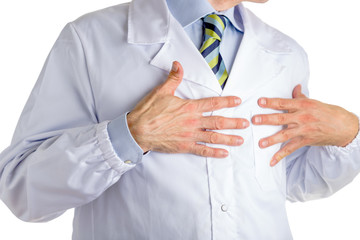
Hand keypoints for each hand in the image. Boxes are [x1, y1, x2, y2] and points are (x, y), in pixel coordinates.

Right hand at [127, 61, 248, 157]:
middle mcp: (193, 122)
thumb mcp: (161, 91)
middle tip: (246, 124)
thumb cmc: (148, 111)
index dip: (227, 102)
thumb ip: (173, 78)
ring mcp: (189, 136)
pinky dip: (214, 153)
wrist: (137, 131)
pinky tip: (224, 154)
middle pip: (218, 122)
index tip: (238, 101)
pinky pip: (202, 151)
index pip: (213, 104)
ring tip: (240, 140)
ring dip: (228, 139)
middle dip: (234, 123)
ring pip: (213, 137)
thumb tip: (178, 64)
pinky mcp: (184, 147)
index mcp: (189, 108)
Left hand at [252, 85, 358, 165]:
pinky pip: (291, 149)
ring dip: (272, 139)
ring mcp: (303, 130)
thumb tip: (295, 87)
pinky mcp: (305, 141)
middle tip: (254, 120)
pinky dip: (280, 155)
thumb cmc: (326, 112)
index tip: (259, 101)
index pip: (284, 103)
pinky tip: (271, 161)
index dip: (271, 102)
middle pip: (282, 118)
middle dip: (267, 120)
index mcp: (302, 105)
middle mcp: (302, 117)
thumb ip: (300, 97)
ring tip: (260, 143)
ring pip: (285, 135)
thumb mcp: (313, 102)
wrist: (343, 126)